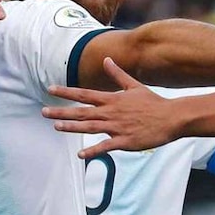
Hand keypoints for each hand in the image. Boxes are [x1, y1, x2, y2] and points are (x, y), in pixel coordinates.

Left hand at [43, 58, 181, 157]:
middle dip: (61, 111)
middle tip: (43, 112)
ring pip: (90, 127)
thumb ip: (117, 74)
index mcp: (112, 99)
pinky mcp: (125, 141)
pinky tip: (80, 154)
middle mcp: (111, 112)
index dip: (66, 92)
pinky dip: (93, 151)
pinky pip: (106, 147)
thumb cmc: (153, 102)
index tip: (51, 89)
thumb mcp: (134, 86)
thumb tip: (106, 60)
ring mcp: (117, 127)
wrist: (171, 117)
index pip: (84, 94)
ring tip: (56, 126)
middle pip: (82, 112)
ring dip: (72, 127)